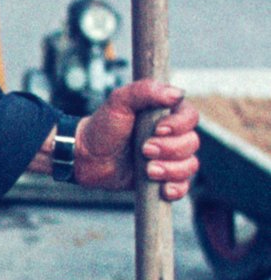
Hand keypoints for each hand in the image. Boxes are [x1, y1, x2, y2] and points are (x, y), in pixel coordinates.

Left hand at [73, 82, 200, 199]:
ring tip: (148, 170)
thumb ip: (145, 91)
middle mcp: (172, 135)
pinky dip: (176, 188)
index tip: (157, 130)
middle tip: (144, 150)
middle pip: (191, 143)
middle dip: (168, 149)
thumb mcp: (119, 101)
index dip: (179, 126)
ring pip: (190, 165)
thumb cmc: (103, 126)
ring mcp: (169, 157)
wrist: (87, 157)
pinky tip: (163, 189)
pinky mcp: (163, 177)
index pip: (191, 117)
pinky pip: (183, 186)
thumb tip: (175, 93)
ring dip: (171, 169)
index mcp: (166, 114)